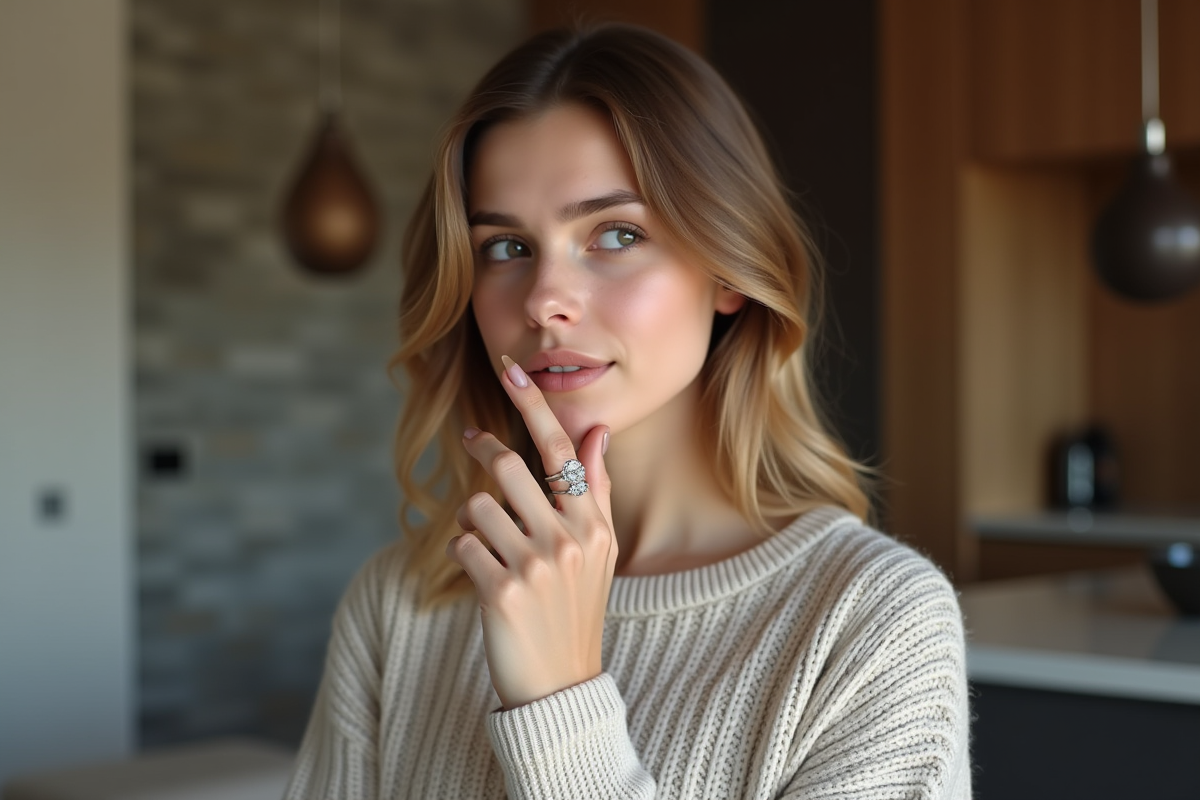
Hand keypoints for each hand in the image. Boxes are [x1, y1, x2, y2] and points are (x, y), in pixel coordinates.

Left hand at [446, 355, 615, 709]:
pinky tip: (482, 575)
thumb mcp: (598, 550)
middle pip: (510, 467)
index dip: (533, 405)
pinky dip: (465, 554)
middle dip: (484, 449)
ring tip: (486, 540)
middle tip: (472, 438)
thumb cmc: (576, 609)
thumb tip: (596, 432)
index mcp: (593, 525)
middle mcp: (568, 540)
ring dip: (472, 517)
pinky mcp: (501, 592)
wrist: (560, 684)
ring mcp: (535, 566)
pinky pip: (463, 545)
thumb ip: (595, 489)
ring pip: (477, 506)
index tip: (510, 368)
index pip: (561, 450)